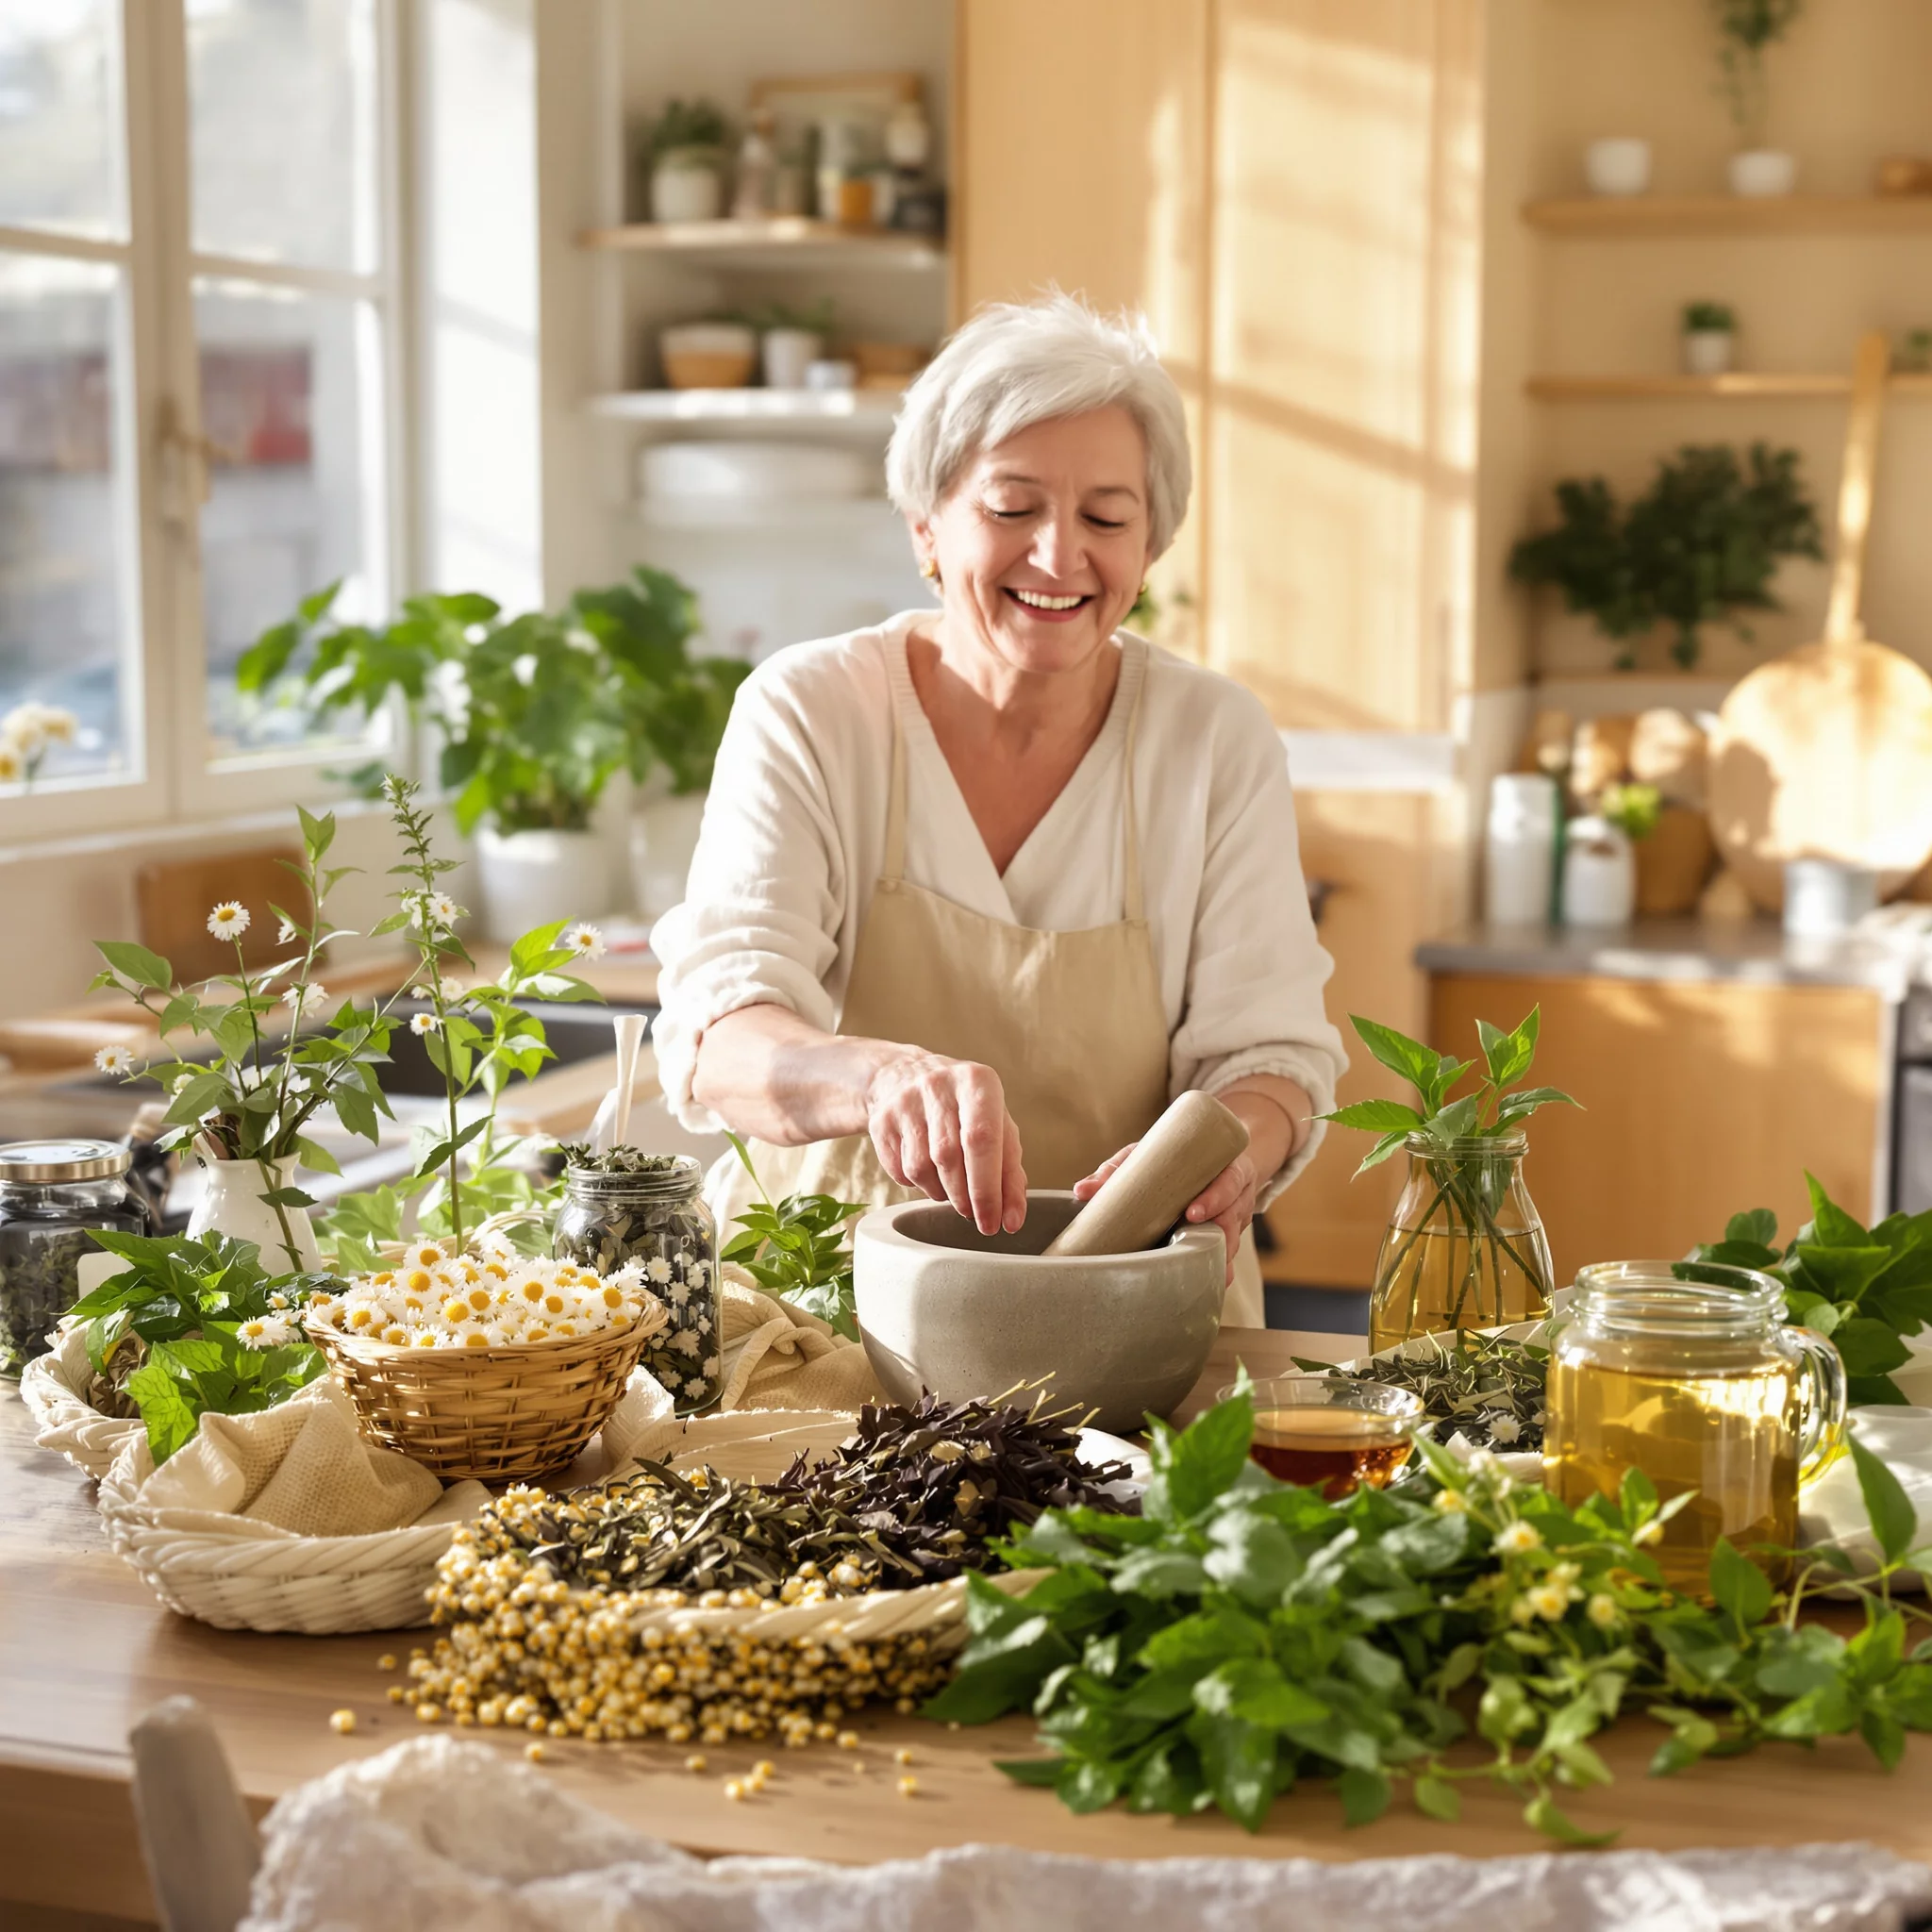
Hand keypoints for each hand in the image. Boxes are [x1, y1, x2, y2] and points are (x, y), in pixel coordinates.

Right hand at [866, 1050, 1026, 1236]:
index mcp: (976, 1081)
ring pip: (921, 1169)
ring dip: (941, 1192)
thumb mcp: (998, 1128)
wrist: (908, 1079)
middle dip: (965, 1198)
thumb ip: (1011, 1173)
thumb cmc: (966, 1111)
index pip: (982, 1139)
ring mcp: (904, 1102)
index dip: (987, 1188)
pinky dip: (919, 1185)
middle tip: (975, 1214)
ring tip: (952, 1186)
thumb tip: (1011, 1220)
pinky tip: (929, 1172)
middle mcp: (938, 1085)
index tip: (993, 1223)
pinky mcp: (880, 1121)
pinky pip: (900, 1172)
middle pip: (949, 1157)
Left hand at [1074, 1143, 1257, 1286]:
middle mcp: (1237, 1196)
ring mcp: (1236, 1220)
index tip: (1191, 1213)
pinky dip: (1220, 1271)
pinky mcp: (1230, 1238)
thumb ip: (1118, 1170)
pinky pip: (1229, 1256)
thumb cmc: (1178, 1158)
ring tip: (1206, 1276)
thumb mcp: (1152, 1154)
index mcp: (1227, 1168)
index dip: (1214, 1198)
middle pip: (1234, 1217)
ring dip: (1219, 1259)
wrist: (1211, 1161)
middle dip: (1215, 1233)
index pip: (1229, 1181)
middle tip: (1190, 1245)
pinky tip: (1213, 1285)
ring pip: (1233, 1242)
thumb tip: (1081, 1191)